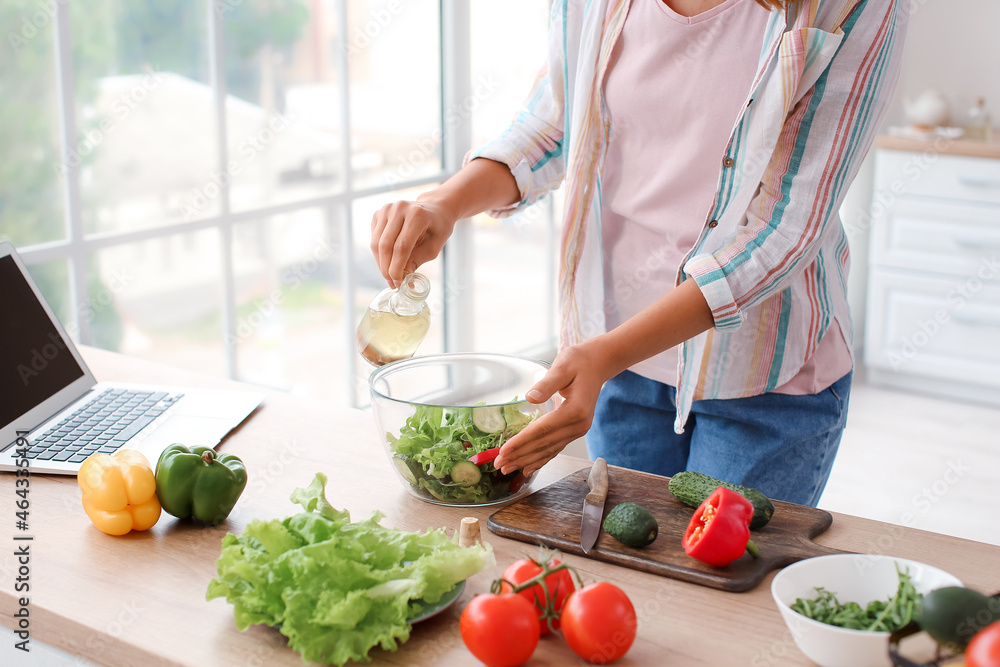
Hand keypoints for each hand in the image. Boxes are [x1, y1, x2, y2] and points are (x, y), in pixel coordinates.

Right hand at [370, 197, 456, 286]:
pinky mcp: (378, 213)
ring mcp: (386, 209)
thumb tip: (402, 275)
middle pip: (385, 245)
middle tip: (392, 284)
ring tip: (390, 276)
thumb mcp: (434, 246)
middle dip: (386, 268)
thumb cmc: (437, 228)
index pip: (401, 246)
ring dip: (381, 263)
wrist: (434, 209)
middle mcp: (399, 208)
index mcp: (417, 215)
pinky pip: (374, 238)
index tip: (398, 283)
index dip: (397, 268)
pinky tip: (389, 261)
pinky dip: (379, 254)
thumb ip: (418, 259)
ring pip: (376, 243)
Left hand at [495, 343, 614, 475]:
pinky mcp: (576, 430)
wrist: (598, 363)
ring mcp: (579, 429)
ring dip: (527, 461)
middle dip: (520, 456)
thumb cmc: (579, 361)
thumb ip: (547, 383)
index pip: (542, 430)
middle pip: (545, 444)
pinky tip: (528, 468)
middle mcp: (579, 424)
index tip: (504, 451)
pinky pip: (556, 448)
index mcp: (575, 410)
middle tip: (498, 464)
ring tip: (507, 469)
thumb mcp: (563, 366)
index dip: (522, 442)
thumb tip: (530, 397)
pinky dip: (541, 459)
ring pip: (549, 450)